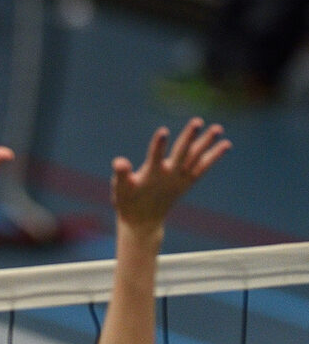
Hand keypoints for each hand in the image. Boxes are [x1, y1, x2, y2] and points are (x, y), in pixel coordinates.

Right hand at [111, 118, 229, 232]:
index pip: (154, 158)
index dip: (158, 145)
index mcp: (150, 176)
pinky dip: (214, 157)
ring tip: (219, 128)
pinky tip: (226, 144)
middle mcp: (168, 176)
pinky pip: (202, 168)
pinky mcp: (187, 182)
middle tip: (197, 121)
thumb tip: (119, 162)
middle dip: (188, 138)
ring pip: (195, 158)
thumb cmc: (128, 202)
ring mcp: (179, 179)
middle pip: (180, 154)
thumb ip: (120, 174)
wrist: (143, 222)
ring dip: (207, 143)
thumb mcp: (120, 189)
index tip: (163, 131)